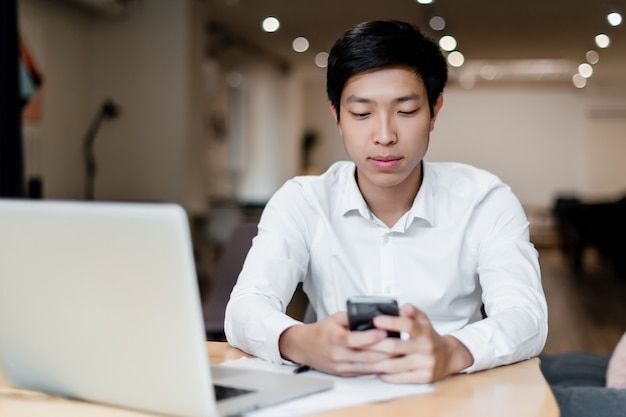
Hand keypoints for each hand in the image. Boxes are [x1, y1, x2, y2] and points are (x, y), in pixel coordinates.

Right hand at [279, 312, 393, 375]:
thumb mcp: (335, 318)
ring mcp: (341, 367)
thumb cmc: (321, 332)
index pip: (356, 340)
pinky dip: (377, 368)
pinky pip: (364, 372)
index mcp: (335, 339)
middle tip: (399, 344)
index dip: (372, 336)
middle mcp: (338, 355)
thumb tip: (371, 317)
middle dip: (384, 350)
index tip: (385, 331)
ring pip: (367, 367)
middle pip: (366, 356)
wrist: (303, 347)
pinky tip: (388, 363)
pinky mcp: (344, 374)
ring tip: (398, 355)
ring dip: (384, 362)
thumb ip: (352, 318)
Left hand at [365, 304, 473, 382]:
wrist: (449, 358)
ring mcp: (424, 364)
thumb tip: (403, 307)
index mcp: (424, 331)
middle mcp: (425, 348)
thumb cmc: (429, 337)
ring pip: (393, 364)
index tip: (374, 320)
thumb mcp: (424, 321)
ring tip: (358, 358)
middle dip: (373, 344)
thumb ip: (413, 312)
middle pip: (394, 347)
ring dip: (374, 362)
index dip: (390, 322)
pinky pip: (398, 377)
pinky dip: (384, 374)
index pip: (407, 324)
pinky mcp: (422, 378)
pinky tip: (373, 369)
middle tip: (357, 342)